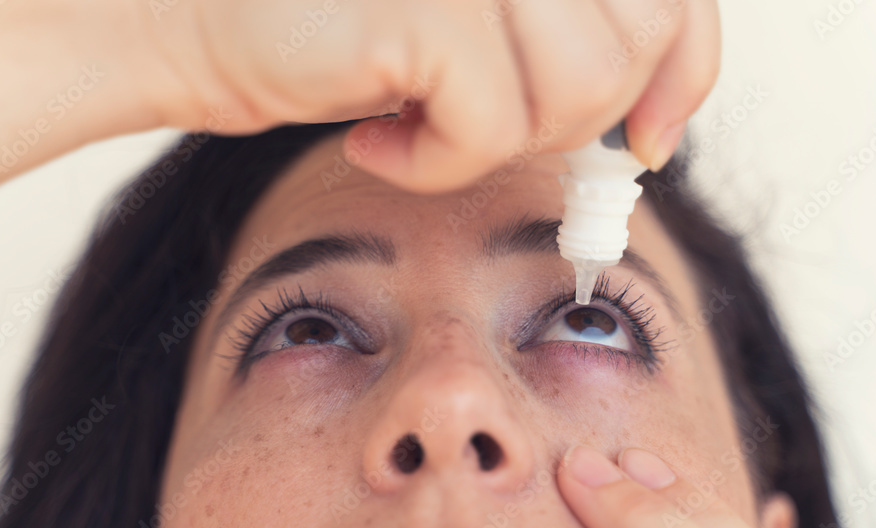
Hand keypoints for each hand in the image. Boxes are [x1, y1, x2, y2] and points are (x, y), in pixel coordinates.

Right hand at [130, 0, 720, 191]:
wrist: (188, 22)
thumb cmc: (334, 35)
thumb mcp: (477, 30)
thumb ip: (570, 34)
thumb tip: (658, 115)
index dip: (687, 66)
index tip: (652, 137)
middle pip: (640, 40)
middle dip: (578, 118)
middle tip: (486, 124)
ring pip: (585, 89)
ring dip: (506, 140)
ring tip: (425, 124)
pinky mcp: (432, 4)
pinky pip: (496, 128)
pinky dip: (438, 165)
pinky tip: (375, 142)